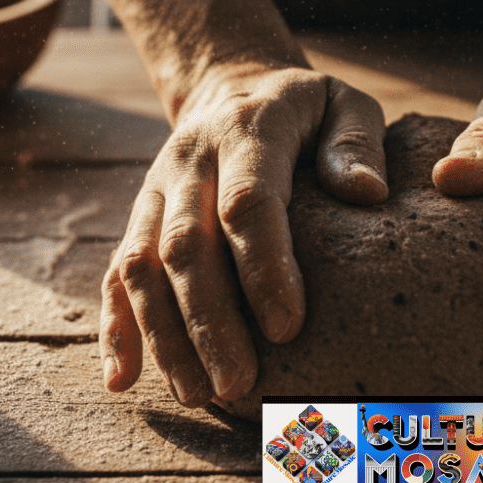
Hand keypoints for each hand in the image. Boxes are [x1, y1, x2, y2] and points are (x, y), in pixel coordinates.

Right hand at [99, 65, 388, 404]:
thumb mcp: (343, 103)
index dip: (264, 267)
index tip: (289, 327)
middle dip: (209, 320)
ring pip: (142, 267)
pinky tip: (123, 379)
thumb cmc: (307, 110)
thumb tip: (367, 193)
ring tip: (200, 394)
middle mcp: (189, 160)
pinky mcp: (139, 218)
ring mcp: (155, 191)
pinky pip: (114, 274)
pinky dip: (116, 328)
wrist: (233, 88)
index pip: (248, 202)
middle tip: (240, 383)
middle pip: (186, 246)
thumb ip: (358, 141)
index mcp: (247, 131)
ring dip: (165, 336)